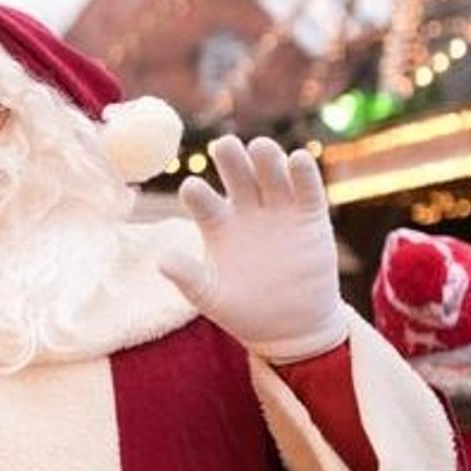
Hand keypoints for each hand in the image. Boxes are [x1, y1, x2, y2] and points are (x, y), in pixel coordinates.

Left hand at [160, 135, 347, 362]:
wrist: (290, 326)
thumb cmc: (244, 310)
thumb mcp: (211, 297)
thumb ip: (189, 278)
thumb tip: (161, 261)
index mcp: (218, 226)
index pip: (205, 204)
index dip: (199, 195)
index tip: (190, 187)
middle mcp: (246, 211)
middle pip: (238, 178)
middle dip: (231, 161)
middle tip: (222, 145)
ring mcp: (279, 210)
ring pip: (271, 176)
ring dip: (266, 160)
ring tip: (259, 147)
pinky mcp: (309, 216)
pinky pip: (306, 190)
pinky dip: (303, 174)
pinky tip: (296, 159)